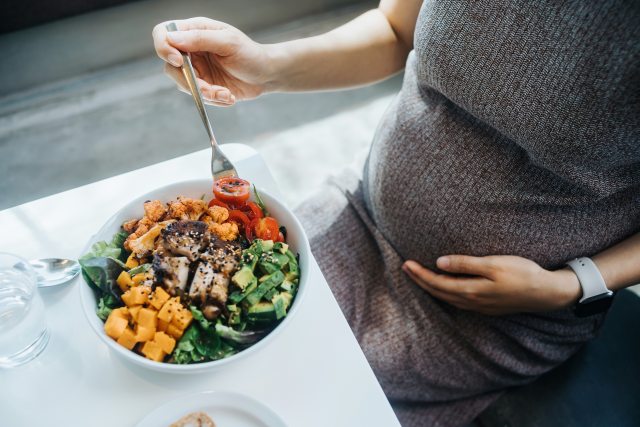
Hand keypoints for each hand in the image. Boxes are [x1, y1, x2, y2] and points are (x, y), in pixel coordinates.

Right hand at [152, 17, 272, 105]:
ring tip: (226, 93)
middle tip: (208, 89)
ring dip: (205, 93)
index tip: (178, 61)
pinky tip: (229, 96)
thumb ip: (200, 39)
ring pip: (183, 84)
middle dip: (189, 81)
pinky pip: (198, 96)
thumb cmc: (251, 54)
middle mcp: (191, 49)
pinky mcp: (203, 85)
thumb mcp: (228, 42)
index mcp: (195, 31)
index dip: (164, 47)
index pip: (163, 34)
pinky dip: (214, 99)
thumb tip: (172, 39)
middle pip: (169, 65)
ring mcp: (196, 69)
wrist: (266, 75)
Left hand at [402, 255, 581, 314]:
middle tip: (406, 268)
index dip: (420, 274)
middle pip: (438, 292)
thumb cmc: (521, 274)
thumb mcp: (493, 264)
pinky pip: (457, 301)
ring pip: (447, 298)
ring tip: (419, 276)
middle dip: (420, 280)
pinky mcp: (486, 307)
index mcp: (470, 291)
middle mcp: (471, 302)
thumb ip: (465, 264)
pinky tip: (444, 287)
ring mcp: (479, 307)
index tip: (406, 264)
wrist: (546, 293)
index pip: (437, 283)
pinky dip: (445, 293)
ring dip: (431, 287)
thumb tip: (439, 263)